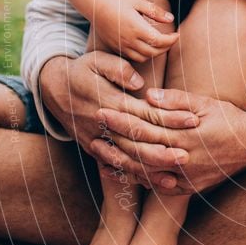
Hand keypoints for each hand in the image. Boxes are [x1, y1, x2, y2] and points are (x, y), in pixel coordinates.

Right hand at [40, 53, 195, 172]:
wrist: (52, 87)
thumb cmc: (83, 70)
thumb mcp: (97, 60)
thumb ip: (119, 70)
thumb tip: (139, 85)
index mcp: (108, 100)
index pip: (143, 112)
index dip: (168, 117)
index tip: (193, 120)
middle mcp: (102, 123)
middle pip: (135, 140)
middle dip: (161, 151)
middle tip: (187, 156)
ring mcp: (95, 138)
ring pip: (124, 158)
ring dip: (148, 170)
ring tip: (173, 179)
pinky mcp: (92, 147)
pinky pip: (113, 165)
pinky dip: (131, 176)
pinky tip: (150, 184)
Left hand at [90, 89, 245, 194]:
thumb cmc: (229, 118)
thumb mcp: (206, 103)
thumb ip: (176, 100)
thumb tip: (147, 96)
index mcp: (188, 136)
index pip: (147, 128)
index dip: (123, 120)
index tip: (103, 110)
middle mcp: (186, 160)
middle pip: (141, 150)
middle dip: (115, 138)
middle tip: (94, 128)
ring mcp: (187, 178)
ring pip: (146, 171)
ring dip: (120, 161)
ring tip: (100, 149)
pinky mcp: (190, 188)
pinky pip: (158, 186)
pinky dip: (139, 178)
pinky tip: (122, 169)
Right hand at [93, 0, 177, 62]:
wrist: (94, 3)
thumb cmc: (117, 0)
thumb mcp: (138, 1)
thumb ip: (155, 11)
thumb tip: (171, 19)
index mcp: (136, 28)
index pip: (159, 41)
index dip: (171, 40)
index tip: (177, 35)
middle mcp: (128, 40)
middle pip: (153, 52)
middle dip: (166, 47)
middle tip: (171, 40)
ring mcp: (121, 45)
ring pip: (143, 57)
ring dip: (155, 53)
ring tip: (160, 44)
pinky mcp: (115, 47)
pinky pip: (133, 57)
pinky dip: (143, 55)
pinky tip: (146, 46)